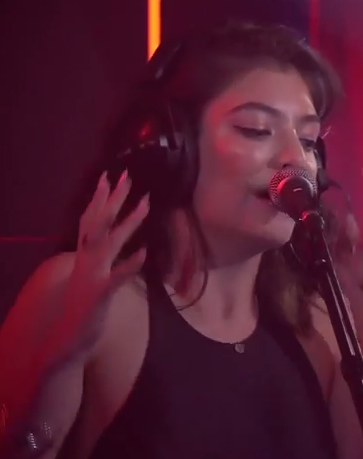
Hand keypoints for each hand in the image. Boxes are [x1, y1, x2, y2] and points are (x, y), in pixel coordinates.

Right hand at [60, 170, 148, 354]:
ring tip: (145, 205)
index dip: (99, 198)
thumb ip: (100, 258)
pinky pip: (116, 277)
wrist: (64, 340)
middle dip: (113, 200)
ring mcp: (92, 276)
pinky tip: (143, 252)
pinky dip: (129, 264)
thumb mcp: (92, 277)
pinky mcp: (100, 295)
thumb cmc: (84, 307)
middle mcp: (86, 261)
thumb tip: (110, 239)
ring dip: (127, 224)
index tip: (109, 175)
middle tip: (126, 177)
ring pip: (108, 244)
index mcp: (84, 256)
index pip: (90, 220)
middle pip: (98, 224)